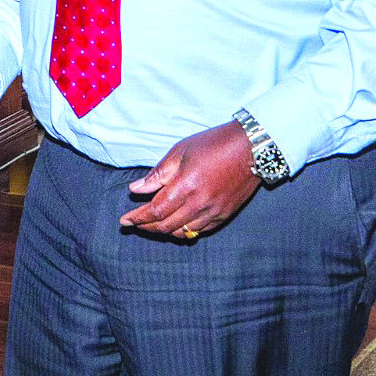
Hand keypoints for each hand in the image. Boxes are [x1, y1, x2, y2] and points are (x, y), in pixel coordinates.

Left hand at [117, 122, 261, 237]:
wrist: (250, 148)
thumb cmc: (213, 144)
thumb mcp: (180, 152)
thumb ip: (157, 174)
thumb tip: (135, 190)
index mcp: (186, 185)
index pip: (156, 211)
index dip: (138, 218)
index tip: (124, 221)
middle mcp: (200, 203)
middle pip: (166, 225)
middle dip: (146, 227)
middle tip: (134, 224)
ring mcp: (214, 211)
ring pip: (182, 232)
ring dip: (163, 231)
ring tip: (151, 224)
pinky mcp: (224, 215)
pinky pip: (199, 230)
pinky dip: (183, 231)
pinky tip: (175, 225)